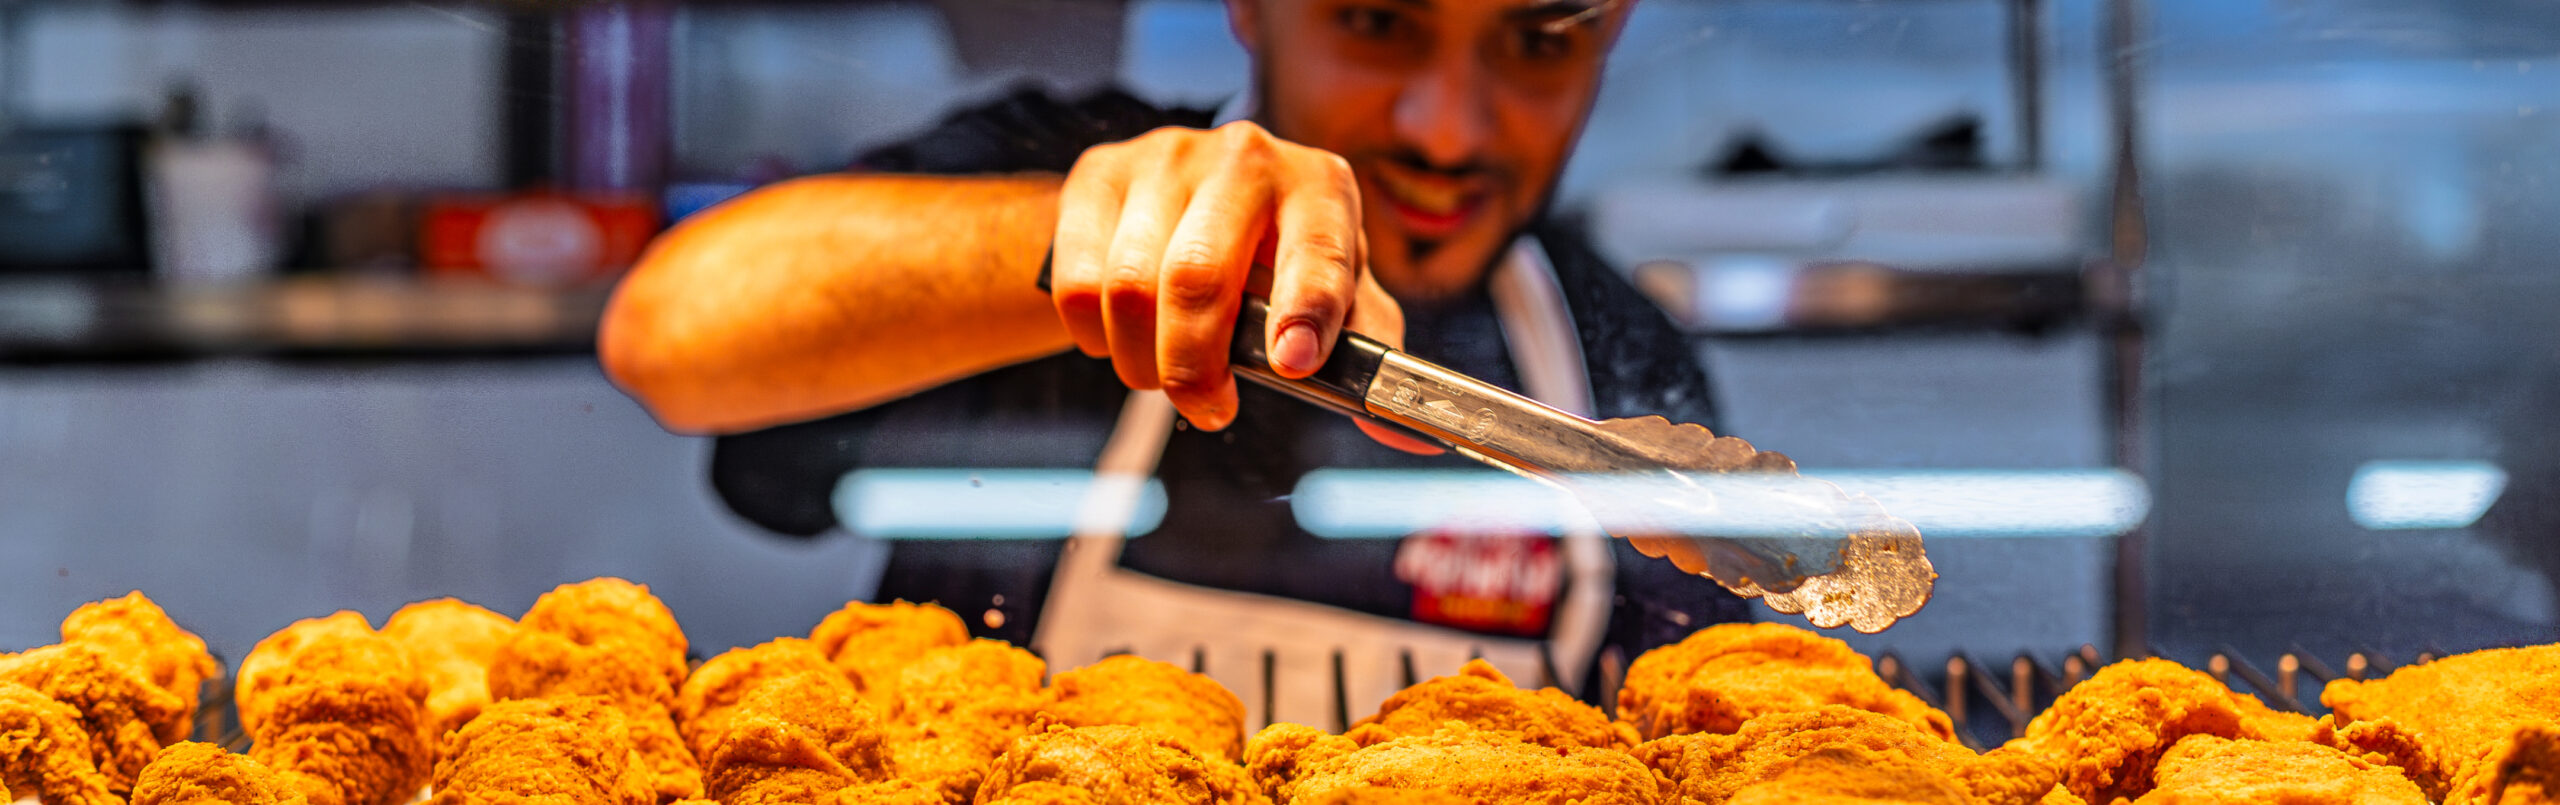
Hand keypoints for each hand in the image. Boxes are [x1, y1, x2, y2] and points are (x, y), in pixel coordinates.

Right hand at [1050, 121, 1436, 453]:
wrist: (1174, 204)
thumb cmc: (1272, 262)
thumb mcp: (1331, 299)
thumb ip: (1368, 359)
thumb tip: (1412, 432)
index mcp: (1320, 186)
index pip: (1317, 251)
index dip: (1306, 311)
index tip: (1292, 365)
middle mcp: (1247, 156)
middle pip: (1198, 279)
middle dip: (1195, 368)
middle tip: (1206, 409)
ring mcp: (1166, 157)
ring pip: (1130, 287)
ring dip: (1141, 361)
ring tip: (1160, 374)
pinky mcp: (1100, 173)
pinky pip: (1079, 282)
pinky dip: (1093, 337)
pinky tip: (1117, 339)